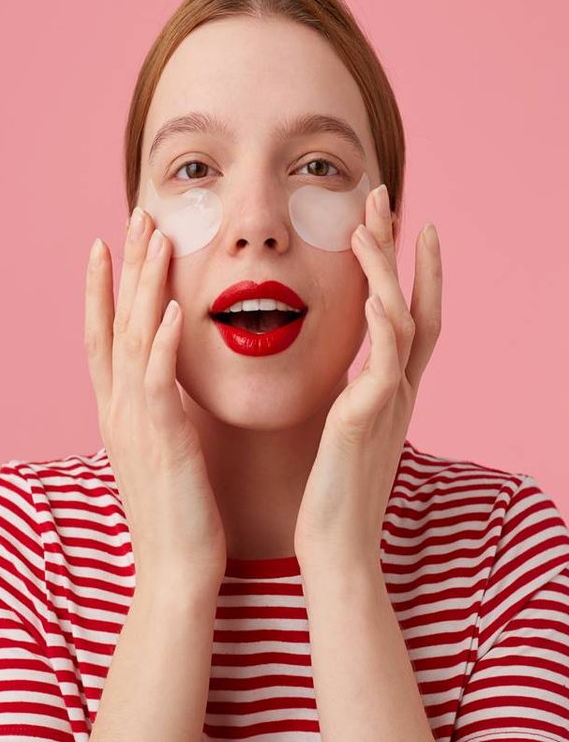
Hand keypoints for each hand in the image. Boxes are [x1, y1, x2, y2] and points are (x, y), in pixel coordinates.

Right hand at [83, 209, 226, 593]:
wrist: (176, 570)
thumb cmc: (178, 512)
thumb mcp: (162, 451)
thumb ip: (161, 413)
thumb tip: (170, 385)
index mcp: (121, 410)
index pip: (104, 335)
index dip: (103, 288)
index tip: (109, 245)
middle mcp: (119, 408)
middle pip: (116, 322)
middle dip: (125, 267)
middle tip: (137, 217)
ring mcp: (135, 423)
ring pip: (133, 339)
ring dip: (142, 287)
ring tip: (154, 239)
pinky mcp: (162, 442)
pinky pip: (159, 383)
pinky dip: (161, 343)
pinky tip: (171, 308)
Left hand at [293, 185, 441, 573]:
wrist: (335, 547)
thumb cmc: (333, 493)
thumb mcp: (345, 431)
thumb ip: (351, 397)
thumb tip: (343, 375)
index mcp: (388, 391)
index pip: (407, 316)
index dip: (408, 270)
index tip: (397, 226)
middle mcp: (398, 390)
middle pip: (413, 303)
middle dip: (400, 250)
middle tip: (385, 198)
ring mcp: (390, 403)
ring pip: (402, 320)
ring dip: (387, 270)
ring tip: (371, 222)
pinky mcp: (368, 420)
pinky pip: (385, 361)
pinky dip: (383, 323)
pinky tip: (375, 290)